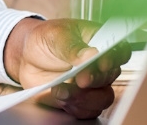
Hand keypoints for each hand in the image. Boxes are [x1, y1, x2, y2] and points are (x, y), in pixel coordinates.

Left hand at [3, 18, 131, 118]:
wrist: (26, 56)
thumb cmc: (45, 40)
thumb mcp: (55, 36)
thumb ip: (73, 47)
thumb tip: (91, 55)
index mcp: (99, 42)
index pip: (120, 50)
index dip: (115, 58)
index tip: (102, 63)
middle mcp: (100, 65)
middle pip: (111, 76)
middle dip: (95, 79)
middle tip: (79, 78)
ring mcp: (92, 84)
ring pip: (104, 98)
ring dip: (85, 97)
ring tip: (62, 89)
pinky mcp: (81, 99)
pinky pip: (88, 111)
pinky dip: (75, 106)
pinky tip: (60, 95)